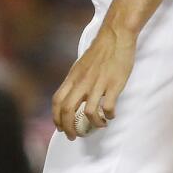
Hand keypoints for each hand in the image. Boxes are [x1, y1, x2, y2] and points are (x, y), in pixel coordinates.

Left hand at [51, 25, 136, 139]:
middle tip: (74, 136)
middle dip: (69, 128)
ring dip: (93, 124)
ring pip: (88, 112)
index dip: (56, 118)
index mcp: (73, 77)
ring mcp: (98, 83)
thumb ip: (76, 80)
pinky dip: (108, 115)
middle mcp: (83, 82)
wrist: (116, 36)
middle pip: (68, 111)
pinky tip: (111, 115)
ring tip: (99, 125)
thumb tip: (72, 96)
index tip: (61, 128)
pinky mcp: (114, 84)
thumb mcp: (81, 65)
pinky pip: (107, 107)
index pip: (57, 101)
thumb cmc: (100, 50)